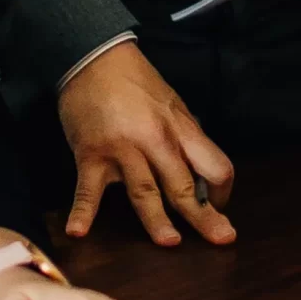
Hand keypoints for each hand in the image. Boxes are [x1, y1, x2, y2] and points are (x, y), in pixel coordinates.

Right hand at [57, 42, 235, 244]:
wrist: (95, 56)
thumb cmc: (136, 81)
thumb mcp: (172, 104)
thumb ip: (185, 138)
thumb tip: (200, 172)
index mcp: (180, 129)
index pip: (215, 165)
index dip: (221, 191)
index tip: (219, 206)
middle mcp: (156, 141)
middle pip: (185, 186)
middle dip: (204, 216)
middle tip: (220, 238)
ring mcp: (123, 149)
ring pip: (144, 192)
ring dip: (157, 220)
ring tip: (170, 243)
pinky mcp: (91, 154)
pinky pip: (88, 189)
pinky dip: (82, 212)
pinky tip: (79, 232)